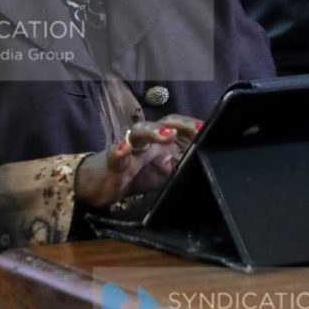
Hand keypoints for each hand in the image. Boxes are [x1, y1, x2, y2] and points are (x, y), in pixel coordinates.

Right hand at [74, 115, 202, 207]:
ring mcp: (128, 149)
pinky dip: (119, 150)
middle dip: (180, 124)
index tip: (210, 129)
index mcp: (159, 143)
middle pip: (161, 123)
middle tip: (197, 128)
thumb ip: (181, 169)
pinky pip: (115, 154)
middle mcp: (145, 141)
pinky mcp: (112, 162)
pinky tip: (124, 149)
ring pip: (139, 132)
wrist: (97, 185)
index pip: (178, 128)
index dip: (193, 127)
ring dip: (153, 131)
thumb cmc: (133, 175)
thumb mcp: (163, 176)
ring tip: (167, 134)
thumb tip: (206, 166)